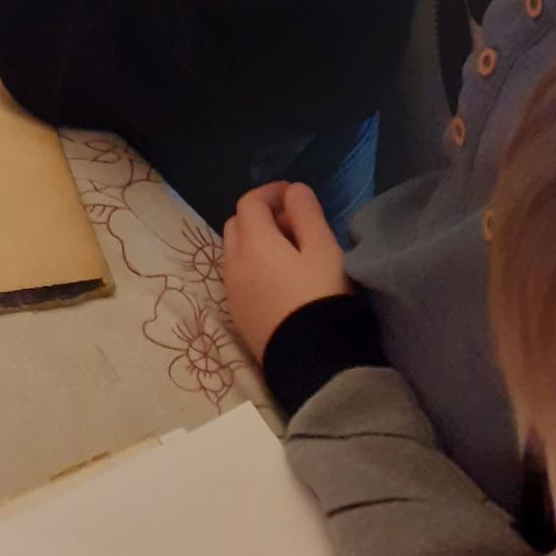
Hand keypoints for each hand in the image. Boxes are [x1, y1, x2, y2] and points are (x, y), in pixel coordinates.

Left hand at [221, 182, 349, 362]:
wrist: (312, 363)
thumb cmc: (321, 298)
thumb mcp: (323, 250)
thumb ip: (306, 214)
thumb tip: (293, 192)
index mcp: (253, 243)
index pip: (250, 203)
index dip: (271, 192)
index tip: (294, 195)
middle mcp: (233, 264)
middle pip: (237, 225)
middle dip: (261, 216)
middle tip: (294, 224)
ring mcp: (232, 292)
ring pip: (235, 252)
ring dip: (255, 241)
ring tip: (291, 252)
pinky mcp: (238, 316)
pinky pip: (238, 277)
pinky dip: (253, 265)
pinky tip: (280, 279)